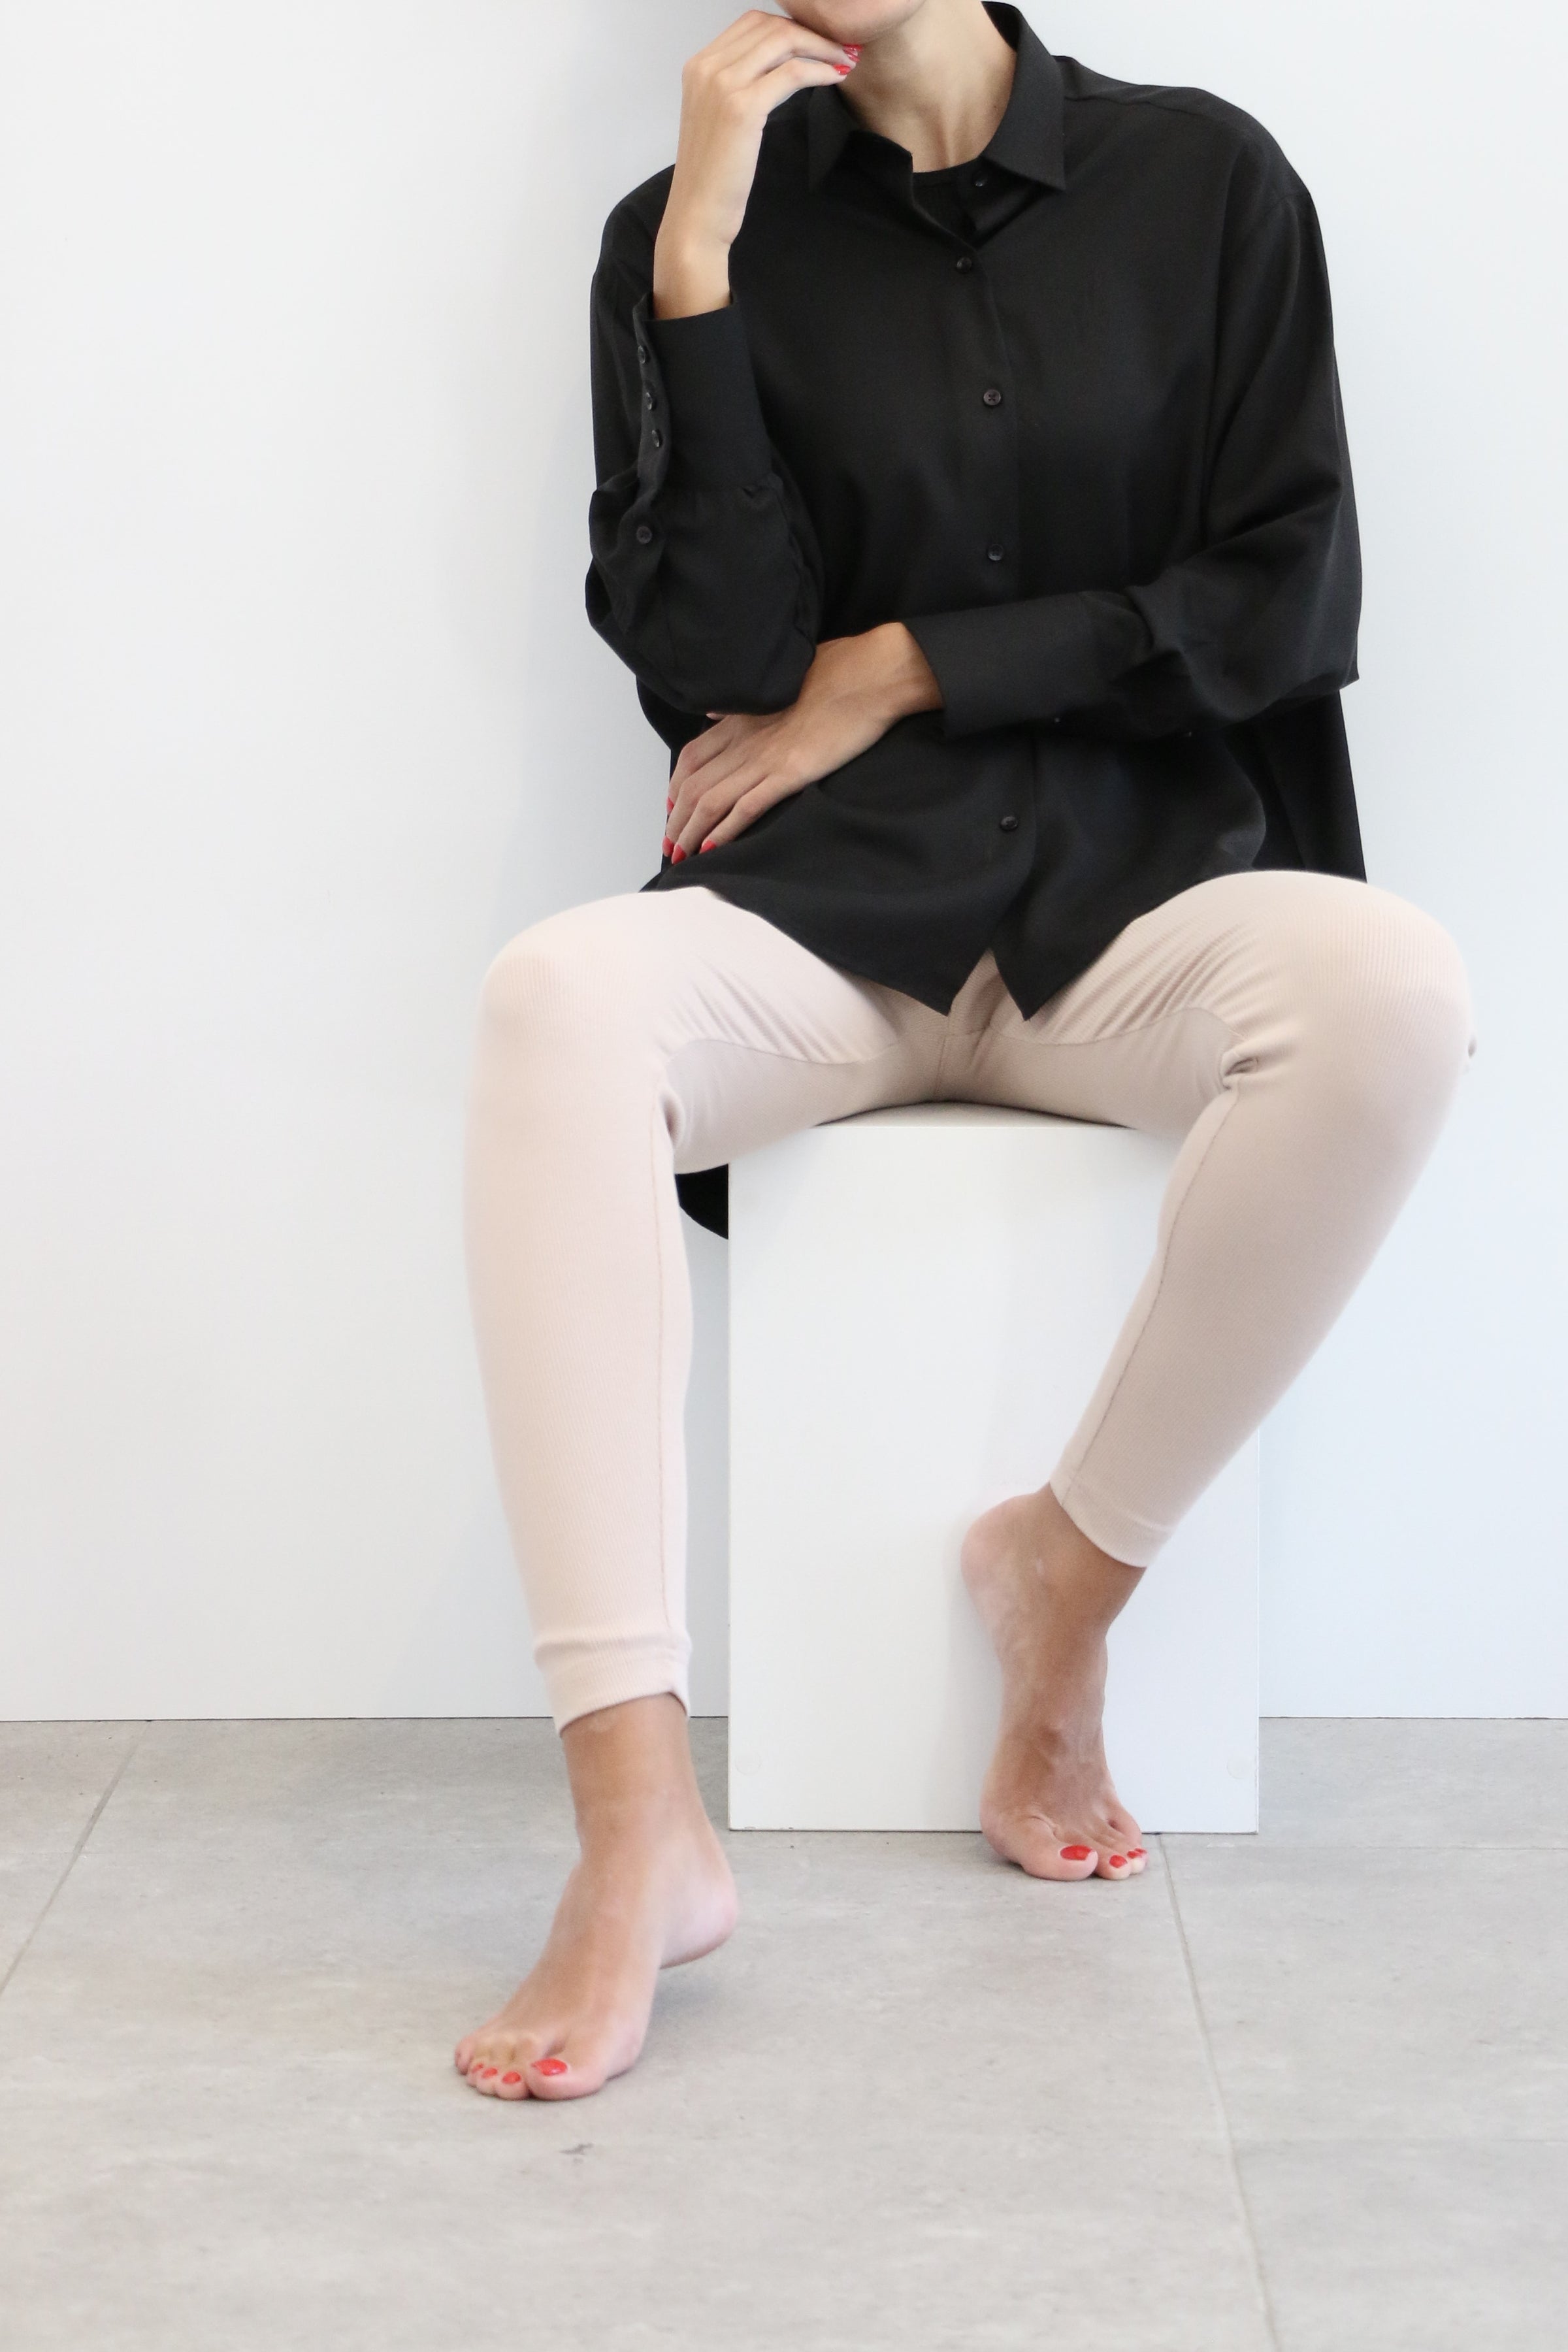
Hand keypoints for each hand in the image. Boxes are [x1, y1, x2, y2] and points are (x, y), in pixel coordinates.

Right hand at [654, 12, 859, 318]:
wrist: (697, 217)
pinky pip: (791, 73)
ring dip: (819, 47)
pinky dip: (818, 70)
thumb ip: (738, 88)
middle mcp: (706, 68)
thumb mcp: (720, 121)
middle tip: (839, 48)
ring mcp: (721, 85)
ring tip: (844, 60)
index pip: (751, 23)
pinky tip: (835, 78)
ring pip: (782, 41)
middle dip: (810, 32)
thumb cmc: (713, 179)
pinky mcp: (742, 108)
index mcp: (698, 66)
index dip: (791, 26)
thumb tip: (776, 70)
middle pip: (769, 25)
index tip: (818, 42)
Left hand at [663, 623, 941, 859]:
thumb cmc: (835, 674)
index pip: (690, 758)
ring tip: (684, 856)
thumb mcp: (777, 684)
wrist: (869, 676)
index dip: (675, 788)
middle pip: (693, 786)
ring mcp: (765, 758)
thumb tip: (715, 713)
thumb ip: (743, 705)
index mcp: (740, 718)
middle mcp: (744, 739)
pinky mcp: (789, 773)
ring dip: (692, 833)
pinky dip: (724, 830)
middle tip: (672, 846)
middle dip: (676, 821)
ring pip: (711, 801)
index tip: (672, 811)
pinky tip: (713, 849)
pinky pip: (746, 807)